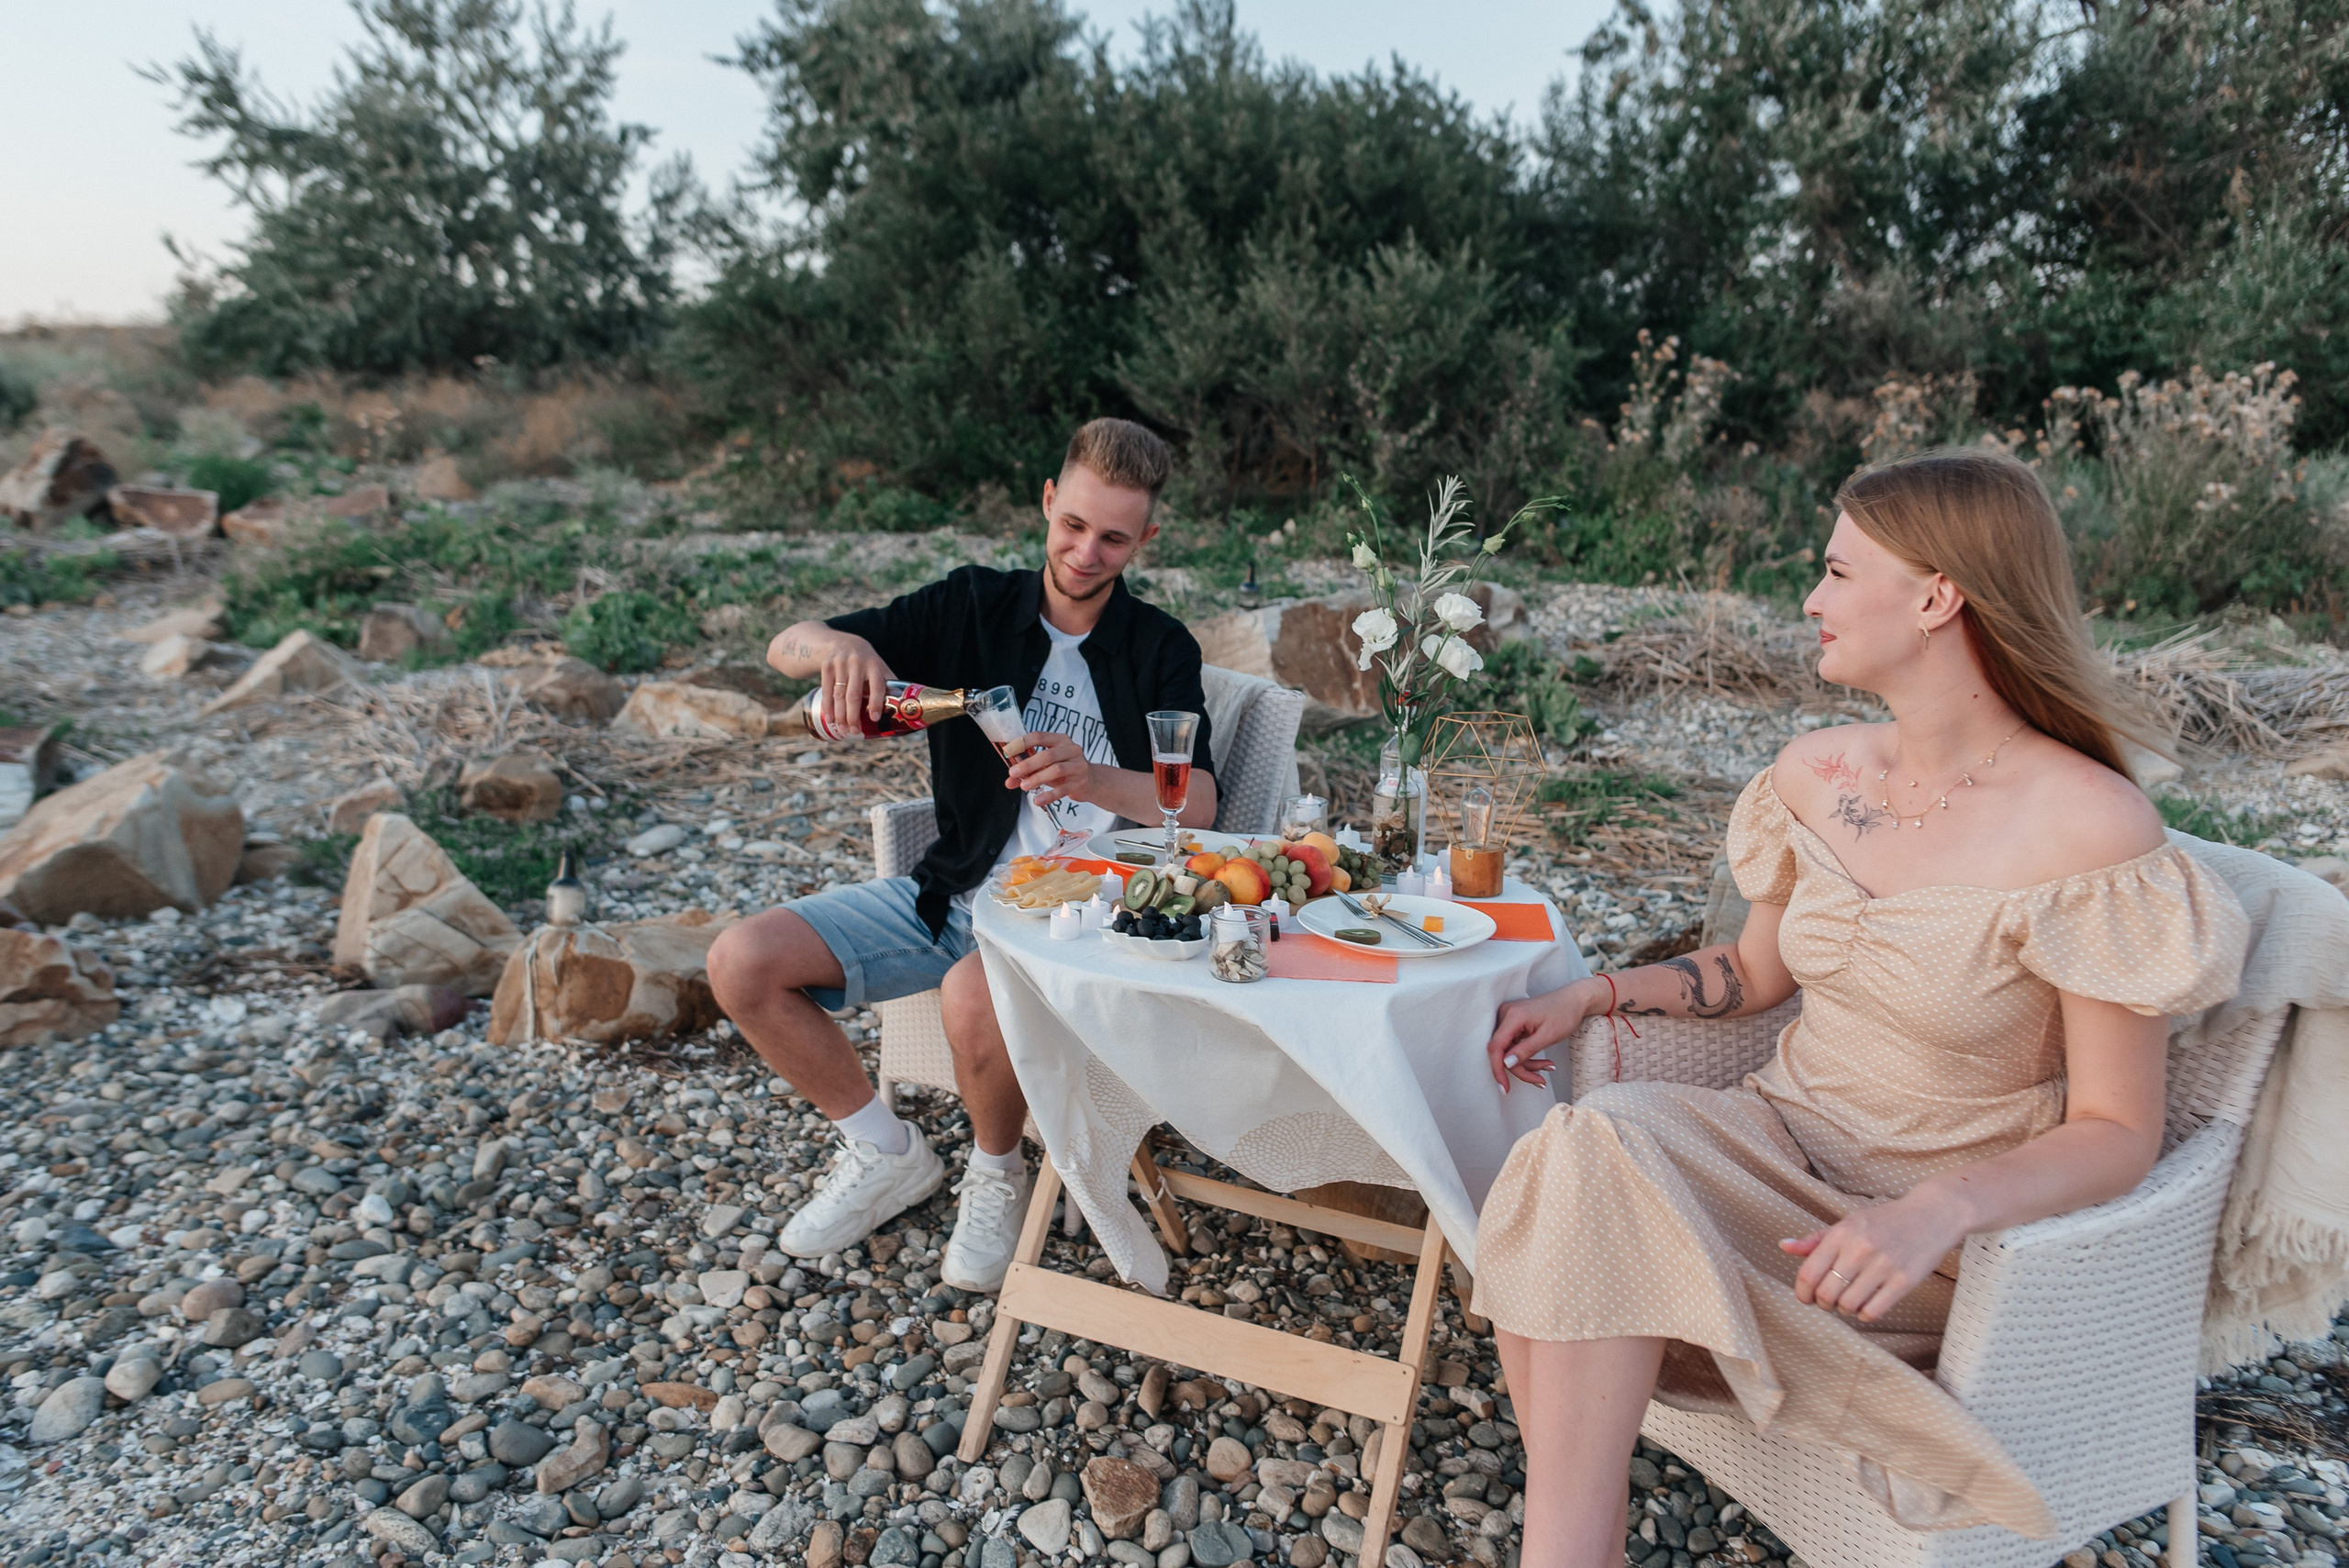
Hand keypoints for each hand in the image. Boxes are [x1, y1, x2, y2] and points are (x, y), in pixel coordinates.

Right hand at [817, 636, 894, 735]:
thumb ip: (889, 684)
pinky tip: (830, 718)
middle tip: (855, 731)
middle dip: (854, 716)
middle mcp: (857, 663)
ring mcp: (840, 664)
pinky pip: (826, 690)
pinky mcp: (827, 666)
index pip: (877, 686)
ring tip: (843, 729)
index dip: (876, 703)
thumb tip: (903, 706)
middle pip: (854, 695)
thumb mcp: (879, 667)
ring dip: (840, 715)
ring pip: (839, 695)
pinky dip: (828, 706)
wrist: (842, 642)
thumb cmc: (866, 661)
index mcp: (874, 665)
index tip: (874, 718)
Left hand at [1004, 732, 1091, 807]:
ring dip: (1037, 778)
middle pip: (1047, 755)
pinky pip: (1063, 789)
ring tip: (1024, 786)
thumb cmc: (1065, 769)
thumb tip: (1009, 781)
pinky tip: (1038, 799)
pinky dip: (1049, 795)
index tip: (1009, 751)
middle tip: (1013, 773)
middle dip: (1028, 764)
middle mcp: (1071, 749)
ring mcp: (1078, 766)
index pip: (1039, 736)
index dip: (1023, 743)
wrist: (1091, 781)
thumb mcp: (1046, 766)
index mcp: (1060, 740)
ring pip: (1056, 770)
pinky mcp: (1080, 782)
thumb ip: (1027, 771)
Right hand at [1486, 982, 1596, 1092]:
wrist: (1573, 1000)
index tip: (1504, 1088)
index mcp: (1513, 1016)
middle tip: (1540, 1080)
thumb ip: (1525, 1050)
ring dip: (1527, 1064)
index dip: (1498, 1069)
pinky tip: (1544, 1063)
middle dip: (1521, 1069)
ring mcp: (1509, 1018)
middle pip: (1503, 1051)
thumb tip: (1506, 1064)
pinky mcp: (1513, 1023)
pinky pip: (1514, 1046)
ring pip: (1509, 1051)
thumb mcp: (1548, 1036)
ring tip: (1548, 1068)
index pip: (1496, 1047)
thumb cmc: (1564, 1014)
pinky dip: (1527, 1057)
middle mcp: (1506, 1014)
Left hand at [1781, 1191, 1966, 1322]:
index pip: (1809, 1273)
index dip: (1802, 1293)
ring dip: (1844, 1309)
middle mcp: (1861, 1249)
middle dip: (1822, 1303)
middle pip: (1826, 1293)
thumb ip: (1816, 1240)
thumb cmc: (1884, 1221)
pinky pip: (1873, 1311)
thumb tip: (1784, 1247)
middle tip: (1828, 1301)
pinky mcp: (1905, 1281)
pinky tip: (1866, 1305)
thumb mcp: (1849, 1223)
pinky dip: (1864, 1315)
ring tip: (1848, 1301)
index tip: (1806, 1298)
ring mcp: (1884, 1265)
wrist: (1932, 1214)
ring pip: (1848, 1305)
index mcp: (1842, 1233)